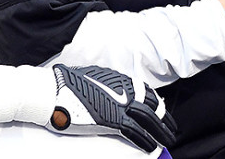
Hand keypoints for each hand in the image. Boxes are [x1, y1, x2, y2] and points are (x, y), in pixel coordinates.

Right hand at [49, 64, 177, 151]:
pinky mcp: (111, 120)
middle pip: (152, 105)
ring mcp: (118, 105)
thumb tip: (108, 88)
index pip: (146, 91)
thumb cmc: (65, 84)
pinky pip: (135, 132)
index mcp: (119, 79)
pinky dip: (146, 140)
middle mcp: (123, 90)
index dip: (157, 102)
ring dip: (161, 131)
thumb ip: (105, 84)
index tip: (162, 110)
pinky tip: (152, 147)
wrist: (52, 91)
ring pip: (149, 120)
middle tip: (172, 127)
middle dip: (165, 118)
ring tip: (169, 140)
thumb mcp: (91, 78)